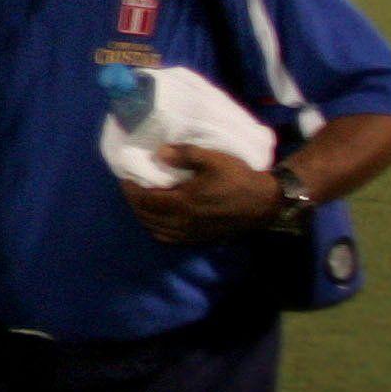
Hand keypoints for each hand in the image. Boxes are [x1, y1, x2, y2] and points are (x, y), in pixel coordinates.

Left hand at [121, 142, 282, 244]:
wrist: (265, 202)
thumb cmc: (238, 178)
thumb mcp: (213, 159)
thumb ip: (184, 155)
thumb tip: (159, 153)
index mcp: (182, 203)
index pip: (144, 200)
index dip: (131, 190)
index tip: (126, 178)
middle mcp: (182, 222)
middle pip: (146, 216)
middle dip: (134, 202)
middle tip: (132, 188)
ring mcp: (190, 233)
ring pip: (155, 229)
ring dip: (144, 216)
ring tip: (143, 201)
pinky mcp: (198, 238)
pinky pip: (168, 237)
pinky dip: (157, 228)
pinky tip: (159, 217)